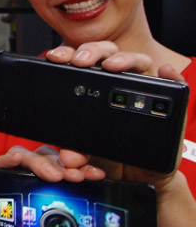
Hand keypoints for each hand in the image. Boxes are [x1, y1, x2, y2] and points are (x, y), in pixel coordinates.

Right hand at [0, 144, 100, 226]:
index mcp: (50, 190)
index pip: (70, 169)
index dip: (84, 168)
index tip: (96, 176)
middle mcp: (30, 178)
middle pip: (51, 158)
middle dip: (67, 164)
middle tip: (77, 177)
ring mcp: (8, 176)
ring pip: (27, 156)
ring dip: (42, 162)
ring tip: (54, 176)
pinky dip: (7, 160)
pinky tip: (16, 160)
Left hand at [47, 42, 184, 182]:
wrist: (135, 174)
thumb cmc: (107, 156)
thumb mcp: (86, 154)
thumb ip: (75, 152)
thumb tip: (69, 156)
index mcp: (91, 88)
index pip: (80, 63)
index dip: (67, 54)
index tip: (55, 57)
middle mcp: (117, 84)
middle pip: (106, 55)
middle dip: (91, 52)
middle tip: (80, 61)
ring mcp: (142, 90)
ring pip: (136, 62)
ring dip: (124, 60)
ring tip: (112, 66)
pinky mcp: (166, 102)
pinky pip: (170, 84)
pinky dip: (169, 75)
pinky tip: (162, 70)